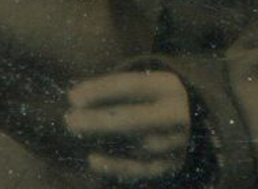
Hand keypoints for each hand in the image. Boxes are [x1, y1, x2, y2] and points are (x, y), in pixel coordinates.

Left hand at [65, 70, 192, 183]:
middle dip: (98, 120)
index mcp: (168, 87)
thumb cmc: (149, 100)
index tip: (72, 97)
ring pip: (133, 145)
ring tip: (77, 131)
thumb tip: (76, 97)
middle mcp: (175, 115)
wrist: (188, 123)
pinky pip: (137, 170)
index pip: (132, 86)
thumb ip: (113, 89)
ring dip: (101, 139)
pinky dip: (113, 166)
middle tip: (70, 119)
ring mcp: (173, 144)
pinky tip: (92, 158)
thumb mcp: (141, 85)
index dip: (100, 91)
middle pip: (133, 119)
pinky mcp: (168, 168)